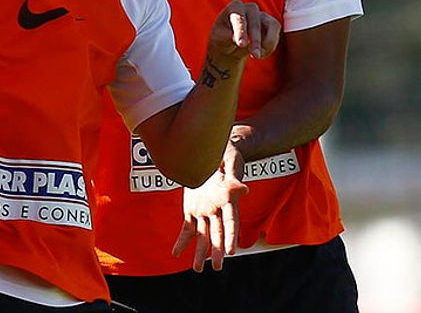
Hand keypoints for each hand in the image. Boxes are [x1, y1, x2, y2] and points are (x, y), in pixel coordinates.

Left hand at [172, 142, 247, 271]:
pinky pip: (187, 228)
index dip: (230, 236)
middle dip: (217, 250)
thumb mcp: (230, 159)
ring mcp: (205, 210)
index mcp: (228, 198)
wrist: (213, 150)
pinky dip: (182, 241)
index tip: (231, 251)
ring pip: (203, 235)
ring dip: (200, 252)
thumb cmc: (226, 152)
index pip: (231, 220)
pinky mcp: (193, 209)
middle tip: (217, 267)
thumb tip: (244, 190)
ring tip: (198, 269)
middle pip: (218, 233)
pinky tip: (176, 253)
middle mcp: (217, 208)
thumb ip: (233, 175)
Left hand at [207, 0, 280, 70]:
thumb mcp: (219, 40)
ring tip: (257, 56)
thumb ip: (227, 37)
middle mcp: (250, 8)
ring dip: (268, 43)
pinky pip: (276, 35)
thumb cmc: (223, 39)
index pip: (239, 16)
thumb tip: (238, 39)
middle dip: (255, 40)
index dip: (241, 30)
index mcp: (234, 7)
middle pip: (255, 22)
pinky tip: (261, 54)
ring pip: (272, 26)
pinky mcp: (272, 24)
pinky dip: (270, 47)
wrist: (230, 46)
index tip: (241, 44)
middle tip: (254, 55)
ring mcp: (262, 15)